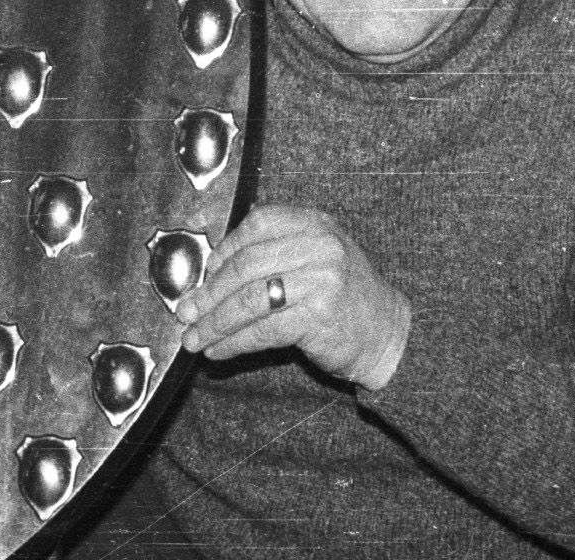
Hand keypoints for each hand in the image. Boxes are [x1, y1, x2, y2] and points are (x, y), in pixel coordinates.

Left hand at [171, 204, 412, 389]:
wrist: (388, 334)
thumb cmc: (345, 297)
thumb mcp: (317, 257)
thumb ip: (275, 251)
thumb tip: (211, 266)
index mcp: (315, 223)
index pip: (256, 224)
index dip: (223, 250)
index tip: (203, 274)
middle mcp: (319, 245)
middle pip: (246, 265)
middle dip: (209, 293)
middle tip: (186, 312)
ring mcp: (321, 279)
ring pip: (249, 299)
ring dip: (215, 322)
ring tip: (194, 338)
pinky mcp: (318, 315)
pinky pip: (263, 329)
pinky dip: (235, 342)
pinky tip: (219, 351)